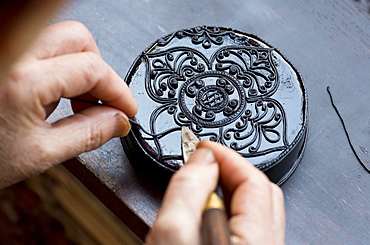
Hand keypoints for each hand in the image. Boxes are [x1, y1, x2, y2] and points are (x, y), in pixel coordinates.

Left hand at [0, 21, 136, 187]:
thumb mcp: (41, 154)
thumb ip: (89, 135)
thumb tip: (118, 122)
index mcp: (23, 82)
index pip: (92, 69)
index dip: (119, 90)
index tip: (127, 109)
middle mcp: (12, 55)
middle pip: (79, 39)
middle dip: (100, 72)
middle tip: (102, 102)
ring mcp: (6, 52)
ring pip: (61, 38)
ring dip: (80, 67)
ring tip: (77, 103)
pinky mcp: (4, 57)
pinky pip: (42, 47)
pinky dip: (60, 66)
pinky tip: (56, 95)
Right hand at [146, 141, 284, 244]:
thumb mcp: (172, 233)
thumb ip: (189, 189)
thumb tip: (204, 157)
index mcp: (256, 240)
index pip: (254, 179)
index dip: (226, 155)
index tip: (203, 146)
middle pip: (261, 191)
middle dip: (230, 169)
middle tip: (204, 162)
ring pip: (256, 208)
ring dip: (229, 187)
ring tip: (203, 183)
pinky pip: (250, 223)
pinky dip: (230, 207)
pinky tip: (208, 208)